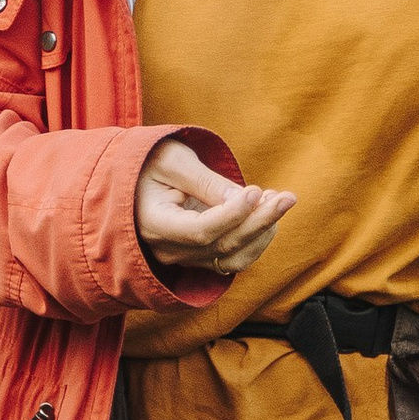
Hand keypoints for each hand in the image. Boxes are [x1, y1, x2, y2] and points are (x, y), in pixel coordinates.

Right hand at [136, 140, 294, 280]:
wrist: (131, 180)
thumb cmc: (148, 163)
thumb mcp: (173, 160)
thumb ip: (207, 182)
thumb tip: (245, 200)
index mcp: (154, 223)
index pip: (200, 230)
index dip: (232, 215)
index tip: (256, 191)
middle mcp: (167, 249)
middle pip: (222, 246)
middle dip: (259, 221)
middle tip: (287, 197)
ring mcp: (183, 258)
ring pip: (232, 259)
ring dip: (262, 233)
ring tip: (280, 200)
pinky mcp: (198, 257)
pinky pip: (232, 259)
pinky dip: (255, 239)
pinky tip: (267, 212)